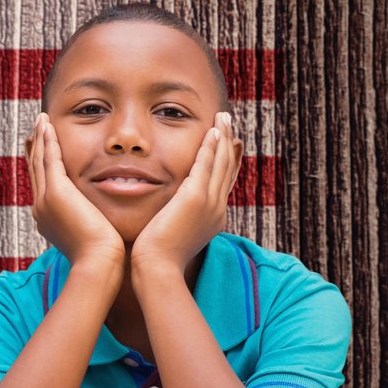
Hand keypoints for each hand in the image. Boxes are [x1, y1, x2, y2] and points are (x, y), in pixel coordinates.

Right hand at [26, 114, 124, 267]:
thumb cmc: (103, 256)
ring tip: (40, 120)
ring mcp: (45, 199)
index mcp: (48, 217)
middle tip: (36, 127)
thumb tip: (100, 220)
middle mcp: (41, 207)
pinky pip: (49, 159)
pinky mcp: (56, 192)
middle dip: (35, 146)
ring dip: (40, 138)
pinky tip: (47, 125)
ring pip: (39, 161)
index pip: (42, 183)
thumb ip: (90, 222)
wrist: (98, 263)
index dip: (40, 162)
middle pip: (35, 169)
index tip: (41, 146)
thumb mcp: (92, 235)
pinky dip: (47, 141)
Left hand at [132, 113, 241, 272]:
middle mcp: (216, 208)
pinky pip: (206, 165)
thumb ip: (177, 220)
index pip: (223, 182)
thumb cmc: (158, 259)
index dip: (228, 160)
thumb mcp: (173, 235)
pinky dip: (211, 147)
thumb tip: (170, 215)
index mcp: (212, 217)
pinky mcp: (195, 198)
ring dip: (223, 137)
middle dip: (229, 143)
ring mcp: (209, 203)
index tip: (230, 143)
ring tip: (224, 117)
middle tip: (229, 121)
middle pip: (227, 168)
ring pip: (221, 163)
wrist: (157, 270)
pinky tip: (212, 131)